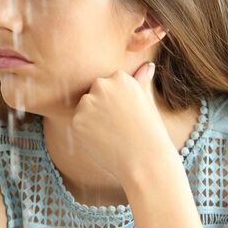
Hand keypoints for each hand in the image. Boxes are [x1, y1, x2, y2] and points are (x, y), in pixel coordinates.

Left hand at [70, 62, 173, 184]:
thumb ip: (141, 82)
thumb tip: (147, 65)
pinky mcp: (77, 121)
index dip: (116, 103)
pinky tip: (103, 141)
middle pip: (93, 94)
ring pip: (84, 109)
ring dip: (92, 120)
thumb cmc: (150, 132)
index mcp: (120, 78)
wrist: (145, 161)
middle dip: (101, 108)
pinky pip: (77, 124)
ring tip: (112, 133)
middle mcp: (101, 86)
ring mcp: (87, 103)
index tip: (127, 115)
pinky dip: (86, 133)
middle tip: (119, 125)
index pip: (108, 85)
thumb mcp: (147, 102)